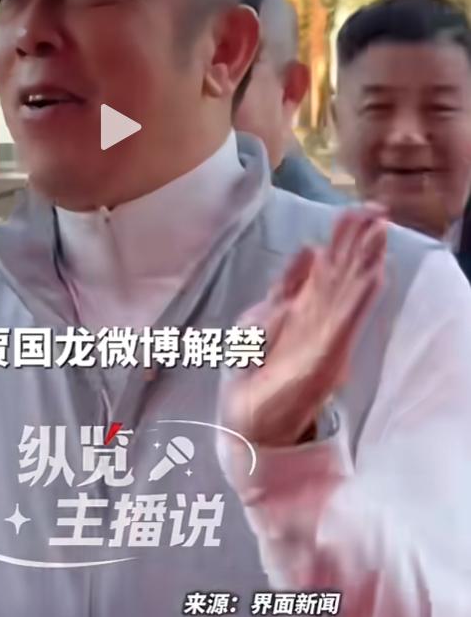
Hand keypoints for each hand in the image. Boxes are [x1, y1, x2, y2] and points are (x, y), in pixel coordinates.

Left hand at [221, 207, 386, 448]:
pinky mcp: (324, 360)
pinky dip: (358, 300)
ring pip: (352, 294)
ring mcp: (326, 337)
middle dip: (362, 242)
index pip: (334, 263)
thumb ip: (290, 282)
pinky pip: (344, 326)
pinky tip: (373, 277)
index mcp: (309, 304)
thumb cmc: (256, 364)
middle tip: (379, 211)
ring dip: (368, 264)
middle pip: (346, 273)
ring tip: (381, 235)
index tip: (364, 209)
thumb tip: (311, 246)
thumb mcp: (268, 311)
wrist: (243, 415)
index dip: (348, 235)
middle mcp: (322, 317)